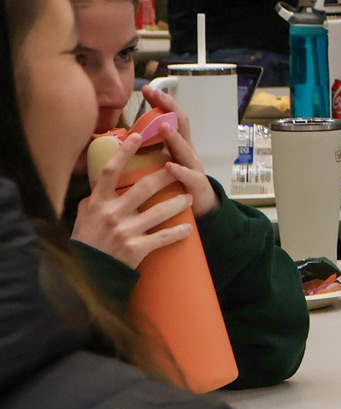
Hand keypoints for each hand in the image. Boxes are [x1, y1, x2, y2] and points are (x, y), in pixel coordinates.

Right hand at [69, 130, 199, 268]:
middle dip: (165, 176)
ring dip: (178, 203)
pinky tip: (189, 228)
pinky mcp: (137, 248)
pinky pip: (164, 237)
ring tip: (187, 197)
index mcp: (98, 203)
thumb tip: (101, 181)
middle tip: (178, 167)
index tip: (138, 135)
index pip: (110, 172)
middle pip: (144, 188)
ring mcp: (126, 231)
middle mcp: (112, 214)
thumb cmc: (86, 242)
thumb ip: (93, 199)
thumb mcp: (84, 217)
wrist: (88, 272)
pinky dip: (178, 232)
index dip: (124, 152)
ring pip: (160, 211)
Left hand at [138, 83, 217, 216]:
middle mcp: (187, 152)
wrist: (201, 208)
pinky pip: (189, 177)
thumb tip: (121, 139)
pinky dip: (179, 171)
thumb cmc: (175, 185)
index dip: (161, 103)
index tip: (146, 88)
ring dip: (174, 137)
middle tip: (157, 94)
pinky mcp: (196, 186)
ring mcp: (193, 167)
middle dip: (170, 108)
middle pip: (181, 125)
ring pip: (184, 149)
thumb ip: (147, 151)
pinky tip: (170, 167)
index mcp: (177, 146)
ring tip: (163, 126)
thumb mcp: (161, 163)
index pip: (170, 118)